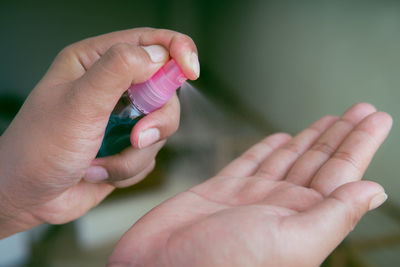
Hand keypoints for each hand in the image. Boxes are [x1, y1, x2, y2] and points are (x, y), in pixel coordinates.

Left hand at [0, 28, 199, 237]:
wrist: (29, 198)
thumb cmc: (39, 148)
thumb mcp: (78, 104)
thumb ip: (117, 71)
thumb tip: (157, 54)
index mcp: (95, 62)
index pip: (149, 42)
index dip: (177, 50)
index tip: (191, 70)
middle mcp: (112, 87)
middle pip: (165, 90)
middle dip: (156, 120)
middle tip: (136, 138)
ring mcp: (121, 118)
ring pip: (160, 127)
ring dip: (135, 153)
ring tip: (102, 163)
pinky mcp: (126, 145)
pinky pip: (151, 154)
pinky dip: (129, 168)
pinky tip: (101, 171)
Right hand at [108, 103, 391, 266]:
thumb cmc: (221, 265)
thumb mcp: (289, 241)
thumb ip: (332, 216)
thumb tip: (374, 191)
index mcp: (301, 218)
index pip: (340, 173)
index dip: (360, 144)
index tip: (375, 118)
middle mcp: (278, 207)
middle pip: (318, 161)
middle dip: (339, 135)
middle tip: (360, 109)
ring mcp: (248, 197)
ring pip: (287, 159)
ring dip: (309, 138)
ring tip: (329, 119)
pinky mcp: (219, 191)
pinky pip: (250, 163)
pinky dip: (266, 149)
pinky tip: (281, 138)